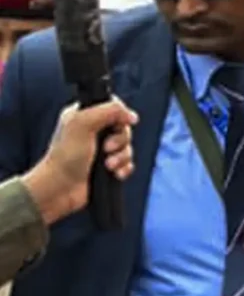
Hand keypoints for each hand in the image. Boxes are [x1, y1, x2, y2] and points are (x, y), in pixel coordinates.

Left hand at [25, 98, 136, 223]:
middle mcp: (92, 131)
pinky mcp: (106, 167)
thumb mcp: (83, 123)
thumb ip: (109, 110)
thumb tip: (131, 116)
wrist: (59, 189)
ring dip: (121, 156)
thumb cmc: (65, 157)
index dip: (120, 114)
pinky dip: (124, 168)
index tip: (120, 123)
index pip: (112, 106)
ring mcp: (100, 150)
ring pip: (127, 146)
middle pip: (123, 127)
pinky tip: (115, 173)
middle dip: (120, 139)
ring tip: (108, 165)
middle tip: (106, 148)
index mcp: (83, 116)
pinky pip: (127, 163)